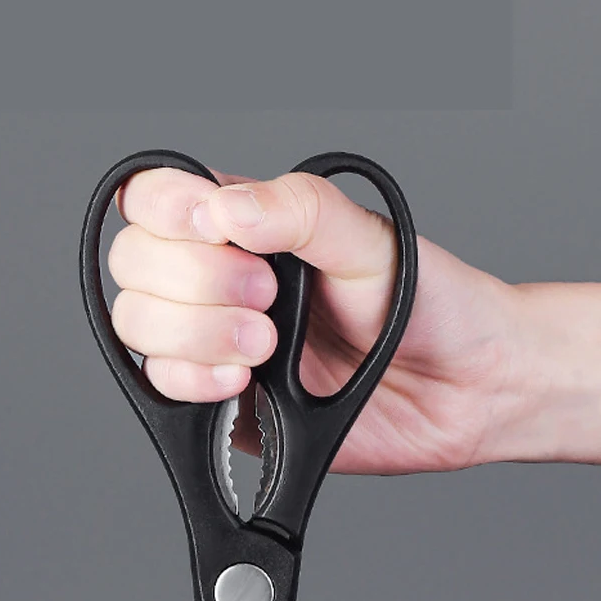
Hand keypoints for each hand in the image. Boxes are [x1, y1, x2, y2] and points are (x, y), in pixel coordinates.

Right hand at [109, 166, 520, 473]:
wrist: (465, 390)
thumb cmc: (428, 305)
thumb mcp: (371, 241)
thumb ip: (300, 211)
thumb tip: (226, 207)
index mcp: (246, 226)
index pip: (155, 198)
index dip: (164, 209)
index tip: (213, 229)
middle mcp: (218, 280)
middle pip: (135, 264)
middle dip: (193, 281)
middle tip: (266, 299)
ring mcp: (214, 341)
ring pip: (139, 326)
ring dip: (194, 334)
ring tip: (264, 347)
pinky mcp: (221, 402)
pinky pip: (166, 388)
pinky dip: (193, 381)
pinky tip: (241, 380)